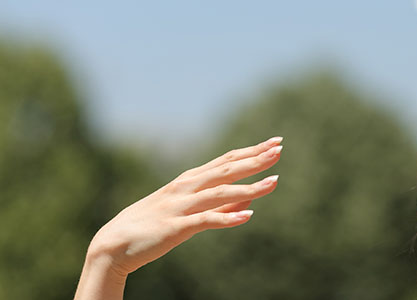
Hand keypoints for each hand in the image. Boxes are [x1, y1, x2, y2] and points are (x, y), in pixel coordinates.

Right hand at [86, 137, 282, 274]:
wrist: (113, 245)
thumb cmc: (153, 226)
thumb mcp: (189, 210)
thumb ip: (220, 203)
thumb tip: (250, 195)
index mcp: (189, 180)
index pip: (226, 160)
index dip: (251, 151)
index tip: (275, 142)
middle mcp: (186, 187)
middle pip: (226, 169)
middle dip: (255, 160)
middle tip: (279, 150)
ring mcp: (180, 206)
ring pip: (221, 192)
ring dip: (250, 186)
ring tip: (275, 182)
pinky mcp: (175, 227)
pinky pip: (206, 220)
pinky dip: (227, 217)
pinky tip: (247, 216)